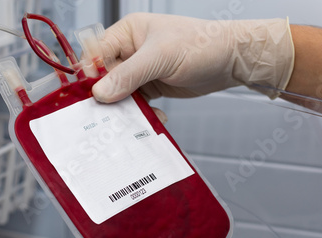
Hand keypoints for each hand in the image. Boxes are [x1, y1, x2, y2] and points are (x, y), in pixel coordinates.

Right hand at [92, 13, 293, 102]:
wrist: (231, 60)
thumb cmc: (201, 45)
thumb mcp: (161, 57)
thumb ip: (128, 75)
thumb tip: (99, 92)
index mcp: (127, 33)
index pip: (96, 54)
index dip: (90, 75)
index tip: (90, 96)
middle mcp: (130, 51)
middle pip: (105, 78)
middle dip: (108, 97)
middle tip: (110, 115)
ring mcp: (140, 71)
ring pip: (119, 94)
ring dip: (126, 109)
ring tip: (134, 119)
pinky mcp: (150, 87)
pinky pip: (136, 103)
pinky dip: (141, 113)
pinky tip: (155, 116)